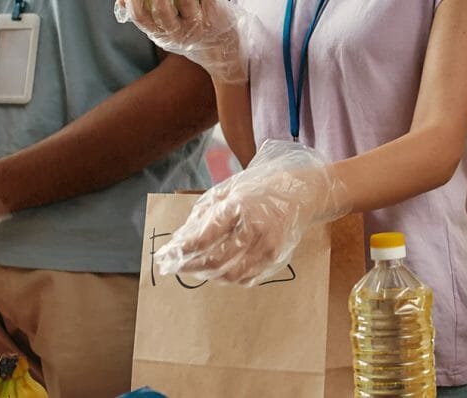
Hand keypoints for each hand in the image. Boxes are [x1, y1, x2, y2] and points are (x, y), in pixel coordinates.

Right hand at [114, 0, 248, 84]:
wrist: (218, 43)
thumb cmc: (183, 26)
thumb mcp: (163, 27)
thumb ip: (146, 12)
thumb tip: (121, 0)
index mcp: (158, 32)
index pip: (139, 15)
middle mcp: (175, 33)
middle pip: (161, 9)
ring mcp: (195, 26)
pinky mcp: (213, 17)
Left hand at [153, 140, 349, 285]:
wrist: (301, 192)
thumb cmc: (259, 188)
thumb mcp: (228, 189)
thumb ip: (203, 213)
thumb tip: (179, 238)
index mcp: (239, 206)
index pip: (204, 237)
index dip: (182, 251)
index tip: (165, 256)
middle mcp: (254, 228)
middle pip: (215, 261)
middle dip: (190, 267)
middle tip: (176, 267)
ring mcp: (267, 246)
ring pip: (230, 275)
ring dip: (208, 275)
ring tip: (196, 268)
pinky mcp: (276, 258)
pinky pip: (246, 278)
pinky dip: (228, 278)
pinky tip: (219, 270)